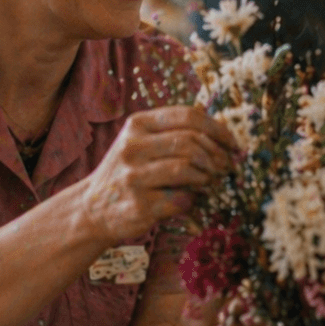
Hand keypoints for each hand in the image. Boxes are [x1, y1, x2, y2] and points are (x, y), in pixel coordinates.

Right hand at [74, 106, 236, 243]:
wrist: (92, 209)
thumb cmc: (129, 173)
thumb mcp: (142, 143)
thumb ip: (174, 134)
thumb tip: (223, 136)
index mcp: (137, 125)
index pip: (187, 116)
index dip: (217, 129)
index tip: (232, 143)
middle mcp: (131, 147)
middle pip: (191, 142)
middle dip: (217, 156)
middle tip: (226, 167)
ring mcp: (133, 177)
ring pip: (188, 168)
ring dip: (207, 177)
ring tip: (209, 182)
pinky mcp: (139, 206)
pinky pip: (182, 199)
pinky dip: (193, 200)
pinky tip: (189, 200)